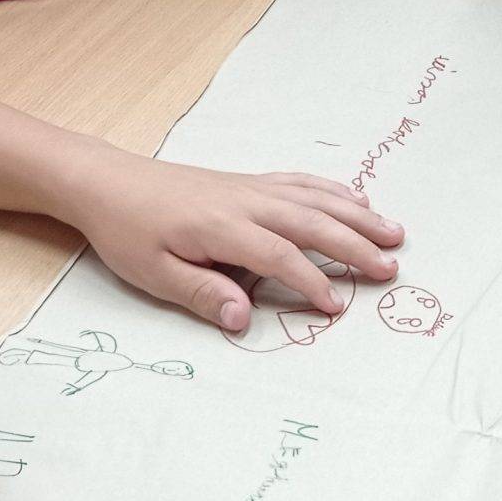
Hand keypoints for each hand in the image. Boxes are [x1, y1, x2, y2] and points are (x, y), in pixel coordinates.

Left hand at [60, 148, 404, 332]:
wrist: (108, 182)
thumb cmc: (128, 231)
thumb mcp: (154, 273)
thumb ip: (202, 294)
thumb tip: (243, 318)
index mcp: (222, 227)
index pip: (280, 257)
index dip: (312, 282)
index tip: (336, 306)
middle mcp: (245, 202)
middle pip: (312, 223)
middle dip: (356, 245)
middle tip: (392, 267)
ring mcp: (250, 188)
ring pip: (315, 199)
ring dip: (357, 215)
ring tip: (394, 232)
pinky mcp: (248, 182)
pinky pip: (300, 183)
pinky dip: (332, 190)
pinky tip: (356, 198)